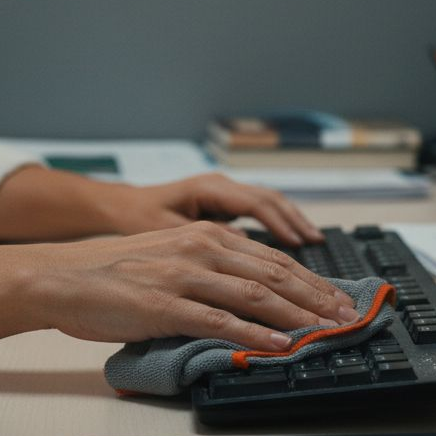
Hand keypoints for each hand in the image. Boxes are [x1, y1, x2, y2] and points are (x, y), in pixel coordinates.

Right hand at [24, 221, 358, 348]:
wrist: (60, 277)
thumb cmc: (112, 273)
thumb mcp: (170, 257)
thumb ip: (210, 269)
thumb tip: (250, 296)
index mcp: (205, 236)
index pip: (271, 259)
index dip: (311, 280)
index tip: (338, 299)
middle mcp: (200, 249)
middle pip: (274, 274)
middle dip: (317, 298)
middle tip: (347, 318)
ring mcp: (183, 277)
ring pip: (254, 296)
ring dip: (297, 316)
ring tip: (325, 332)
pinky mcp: (164, 306)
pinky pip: (218, 321)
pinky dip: (253, 335)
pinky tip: (277, 345)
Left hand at [110, 173, 323, 245]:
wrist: (117, 208)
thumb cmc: (136, 220)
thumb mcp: (164, 232)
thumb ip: (203, 243)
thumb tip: (242, 250)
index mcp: (208, 189)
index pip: (256, 204)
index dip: (281, 226)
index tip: (302, 245)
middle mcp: (220, 185)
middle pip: (271, 201)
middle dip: (297, 223)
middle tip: (318, 244)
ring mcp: (223, 193)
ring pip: (269, 202)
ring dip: (293, 221)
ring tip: (315, 241)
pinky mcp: (222, 204)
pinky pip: (259, 210)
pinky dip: (278, 223)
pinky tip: (292, 241)